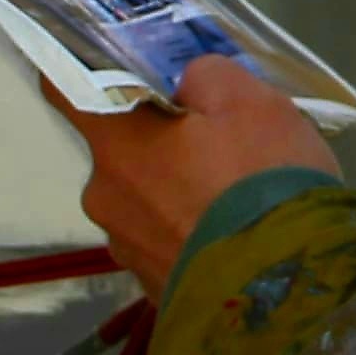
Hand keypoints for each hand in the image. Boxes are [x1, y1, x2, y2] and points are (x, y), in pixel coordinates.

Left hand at [58, 55, 339, 293]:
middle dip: (160, 147)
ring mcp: (129, 252)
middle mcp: (106, 199)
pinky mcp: (157, 292)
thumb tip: (185, 87)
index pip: (65, 87)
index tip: (107, 61)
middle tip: (220, 149)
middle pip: (121, 155)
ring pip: (147, 205)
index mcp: (117, 143)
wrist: (290, 293)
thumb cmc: (264, 181)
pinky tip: (238, 242)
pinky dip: (194, 239)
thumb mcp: (252, 101)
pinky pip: (170, 248)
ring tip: (238, 205)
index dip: (81, 66)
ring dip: (179, 198)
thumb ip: (205, 77)